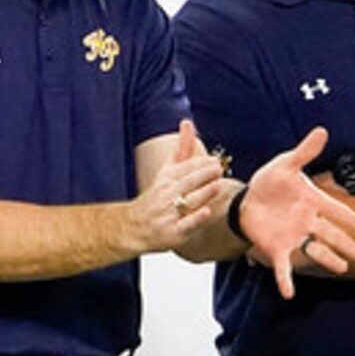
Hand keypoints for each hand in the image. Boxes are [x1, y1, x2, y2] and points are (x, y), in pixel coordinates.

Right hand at [128, 120, 229, 254]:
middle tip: (219, 169)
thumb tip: (187, 123)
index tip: (216, 160)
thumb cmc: (157, 196)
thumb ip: (181, 149)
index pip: (185, 168)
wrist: (135, 227)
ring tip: (217, 185)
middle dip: (204, 175)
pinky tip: (206, 211)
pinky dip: (195, 218)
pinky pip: (185, 225)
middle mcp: (167, 195)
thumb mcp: (166, 171)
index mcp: (167, 179)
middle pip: (187, 182)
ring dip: (203, 193)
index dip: (201, 164)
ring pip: (188, 201)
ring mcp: (169, 214)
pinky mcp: (173, 233)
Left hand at [239, 126, 354, 298]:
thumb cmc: (270, 182)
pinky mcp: (278, 250)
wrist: (247, 201)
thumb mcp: (285, 165)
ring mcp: (294, 237)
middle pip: (330, 234)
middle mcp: (308, 222)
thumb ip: (304, 153)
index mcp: (313, 202)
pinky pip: (284, 268)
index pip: (337, 211)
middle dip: (344, 243)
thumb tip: (322, 130)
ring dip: (327, 260)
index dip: (352, 220)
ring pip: (315, 251)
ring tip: (342, 269)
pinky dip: (285, 281)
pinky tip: (288, 294)